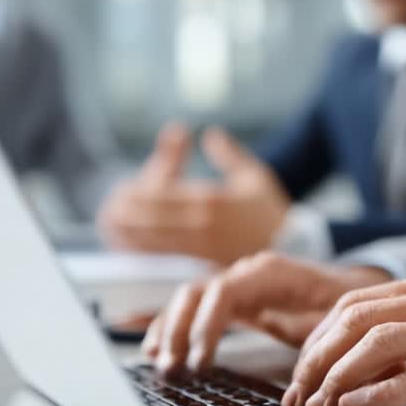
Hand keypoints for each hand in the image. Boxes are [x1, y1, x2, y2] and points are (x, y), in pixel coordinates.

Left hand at [99, 125, 292, 264]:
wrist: (295, 252)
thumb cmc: (272, 214)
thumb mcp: (255, 176)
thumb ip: (228, 154)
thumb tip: (209, 134)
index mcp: (210, 199)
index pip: (160, 192)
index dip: (137, 190)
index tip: (124, 188)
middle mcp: (201, 226)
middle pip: (148, 218)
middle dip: (124, 211)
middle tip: (110, 207)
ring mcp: (198, 251)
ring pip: (148, 242)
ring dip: (125, 233)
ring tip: (111, 225)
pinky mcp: (199, 271)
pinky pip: (161, 264)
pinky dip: (141, 256)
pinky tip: (129, 250)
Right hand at [140, 253, 392, 374]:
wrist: (355, 287)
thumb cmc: (346, 305)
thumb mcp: (336, 323)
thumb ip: (317, 346)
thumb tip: (299, 383)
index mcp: (270, 273)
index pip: (223, 293)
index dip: (206, 326)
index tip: (199, 362)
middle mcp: (246, 273)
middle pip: (197, 293)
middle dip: (178, 330)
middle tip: (170, 368)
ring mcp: (236, 283)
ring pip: (189, 298)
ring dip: (170, 329)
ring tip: (159, 363)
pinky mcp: (232, 299)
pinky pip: (194, 307)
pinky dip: (173, 325)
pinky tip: (155, 348)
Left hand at [280, 268, 405, 405]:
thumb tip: (352, 367)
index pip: (354, 305)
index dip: (316, 341)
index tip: (299, 376)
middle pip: (357, 319)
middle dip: (317, 360)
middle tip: (299, 396)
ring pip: (381, 341)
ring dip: (340, 377)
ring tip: (322, 405)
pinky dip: (382, 389)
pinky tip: (359, 404)